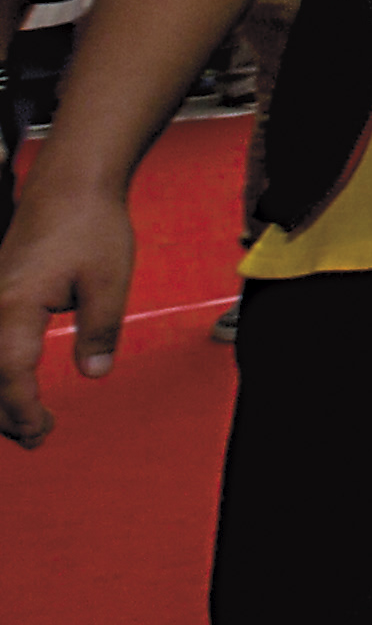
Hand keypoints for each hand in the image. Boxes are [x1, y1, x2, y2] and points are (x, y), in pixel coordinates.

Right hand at [0, 186, 135, 445]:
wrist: (67, 186)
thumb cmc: (91, 227)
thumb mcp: (109, 279)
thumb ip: (100, 329)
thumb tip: (95, 375)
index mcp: (15, 306)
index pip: (11, 374)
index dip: (23, 410)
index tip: (41, 431)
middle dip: (6, 415)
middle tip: (39, 437)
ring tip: (28, 422)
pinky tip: (12, 389)